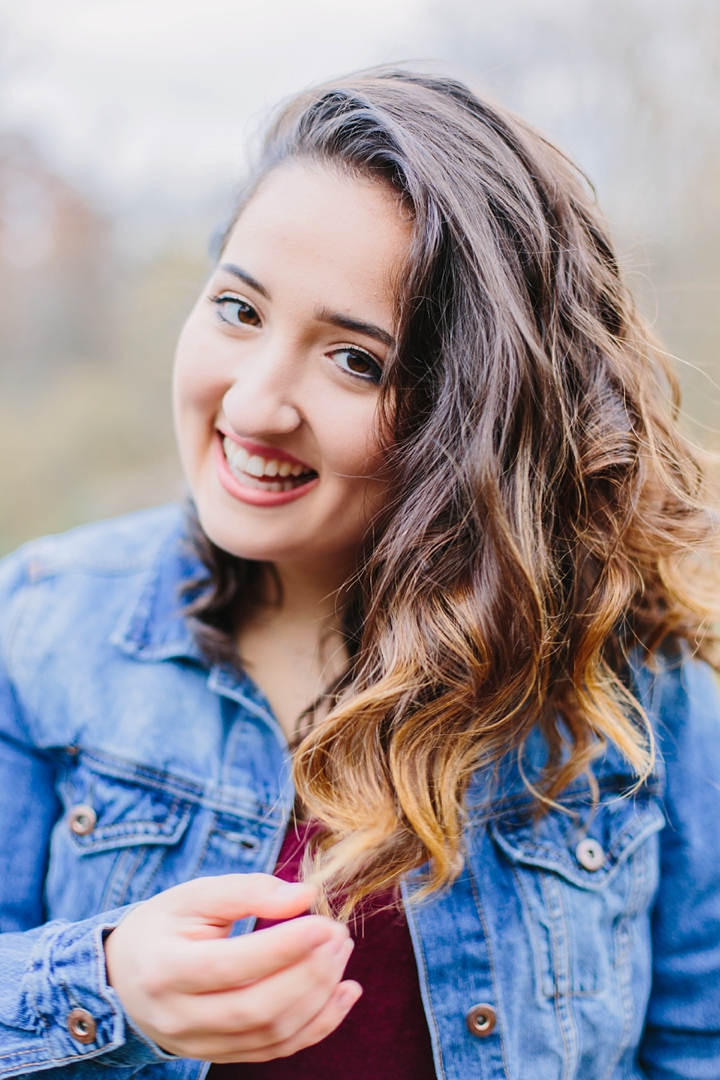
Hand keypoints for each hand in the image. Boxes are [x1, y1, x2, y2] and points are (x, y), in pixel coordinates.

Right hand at [104, 873, 360, 1061]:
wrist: (124, 976)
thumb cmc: (165, 926)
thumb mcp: (194, 895)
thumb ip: (249, 890)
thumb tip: (304, 896)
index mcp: (164, 969)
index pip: (229, 966)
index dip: (281, 948)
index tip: (321, 922)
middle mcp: (177, 1017)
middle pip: (255, 1008)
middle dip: (309, 973)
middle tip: (338, 934)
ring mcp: (198, 1045)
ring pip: (271, 1034)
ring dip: (319, 996)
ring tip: (341, 953)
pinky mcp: (220, 1056)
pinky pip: (277, 1050)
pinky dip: (319, 1025)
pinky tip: (345, 992)